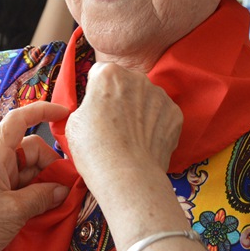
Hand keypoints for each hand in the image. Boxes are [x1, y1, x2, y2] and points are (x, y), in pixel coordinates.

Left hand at [0, 102, 69, 250]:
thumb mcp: (15, 211)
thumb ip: (42, 196)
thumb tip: (64, 189)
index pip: (19, 119)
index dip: (43, 110)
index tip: (65, 113)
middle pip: (31, 148)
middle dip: (51, 165)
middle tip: (67, 189)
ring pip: (29, 169)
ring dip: (45, 183)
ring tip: (57, 204)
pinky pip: (22, 185)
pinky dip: (36, 194)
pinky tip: (45, 210)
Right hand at [66, 63, 182, 187]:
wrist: (128, 177)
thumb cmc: (94, 150)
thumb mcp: (74, 122)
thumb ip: (88, 104)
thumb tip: (96, 107)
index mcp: (109, 74)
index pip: (100, 73)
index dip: (96, 91)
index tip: (96, 108)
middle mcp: (137, 77)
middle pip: (125, 83)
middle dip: (120, 97)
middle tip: (113, 124)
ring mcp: (160, 95)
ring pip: (146, 97)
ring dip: (139, 110)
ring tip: (131, 137)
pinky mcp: (175, 113)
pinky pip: (162, 113)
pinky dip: (156, 124)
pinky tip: (145, 142)